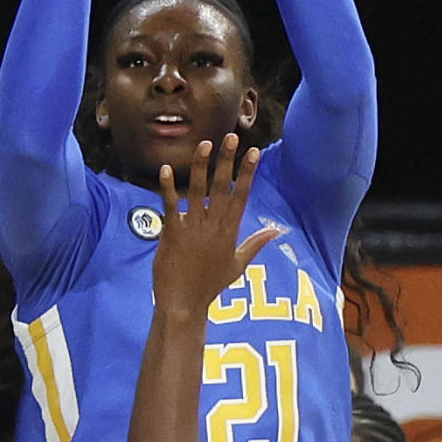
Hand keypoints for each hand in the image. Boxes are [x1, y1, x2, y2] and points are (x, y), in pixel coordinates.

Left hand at [153, 135, 278, 313]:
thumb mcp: (238, 264)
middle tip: (231, 138)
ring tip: (204, 144)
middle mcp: (213, 225)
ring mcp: (192, 228)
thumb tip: (276, 230)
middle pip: (223, 187)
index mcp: (229, 231)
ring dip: (200, 166)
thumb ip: (256, 243)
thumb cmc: (210, 285)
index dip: (248, 172)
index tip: (253, 152)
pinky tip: (165, 169)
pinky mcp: (172, 232)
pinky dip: (167, 187)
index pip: (242, 195)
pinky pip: (170, 205)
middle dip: (227, 161)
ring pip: (198, 190)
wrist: (184, 303)